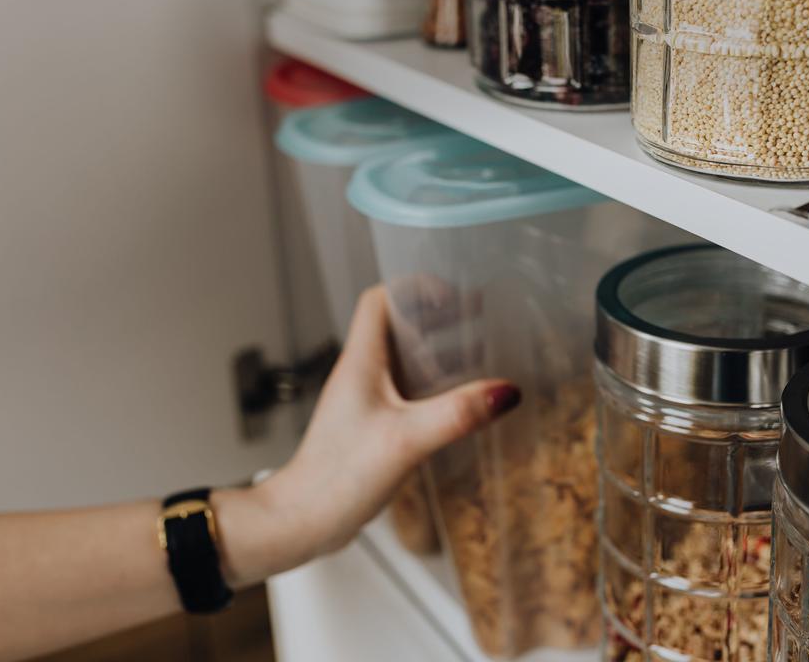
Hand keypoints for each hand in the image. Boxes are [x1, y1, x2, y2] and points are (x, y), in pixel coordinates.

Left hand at [214, 286, 518, 585]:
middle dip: (439, 314)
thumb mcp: (406, 440)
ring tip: (481, 350)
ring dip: (440, 349)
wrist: (302, 521)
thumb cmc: (338, 478)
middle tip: (478, 314)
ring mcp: (366, 401)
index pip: (380, 300)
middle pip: (398, 325)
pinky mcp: (373, 427)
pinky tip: (462, 401)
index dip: (415, 288)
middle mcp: (361, 375)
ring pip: (405, 359)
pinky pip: (408, 392)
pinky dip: (436, 385)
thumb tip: (507, 391)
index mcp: (361, 363)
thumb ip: (456, 413)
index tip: (453, 295)